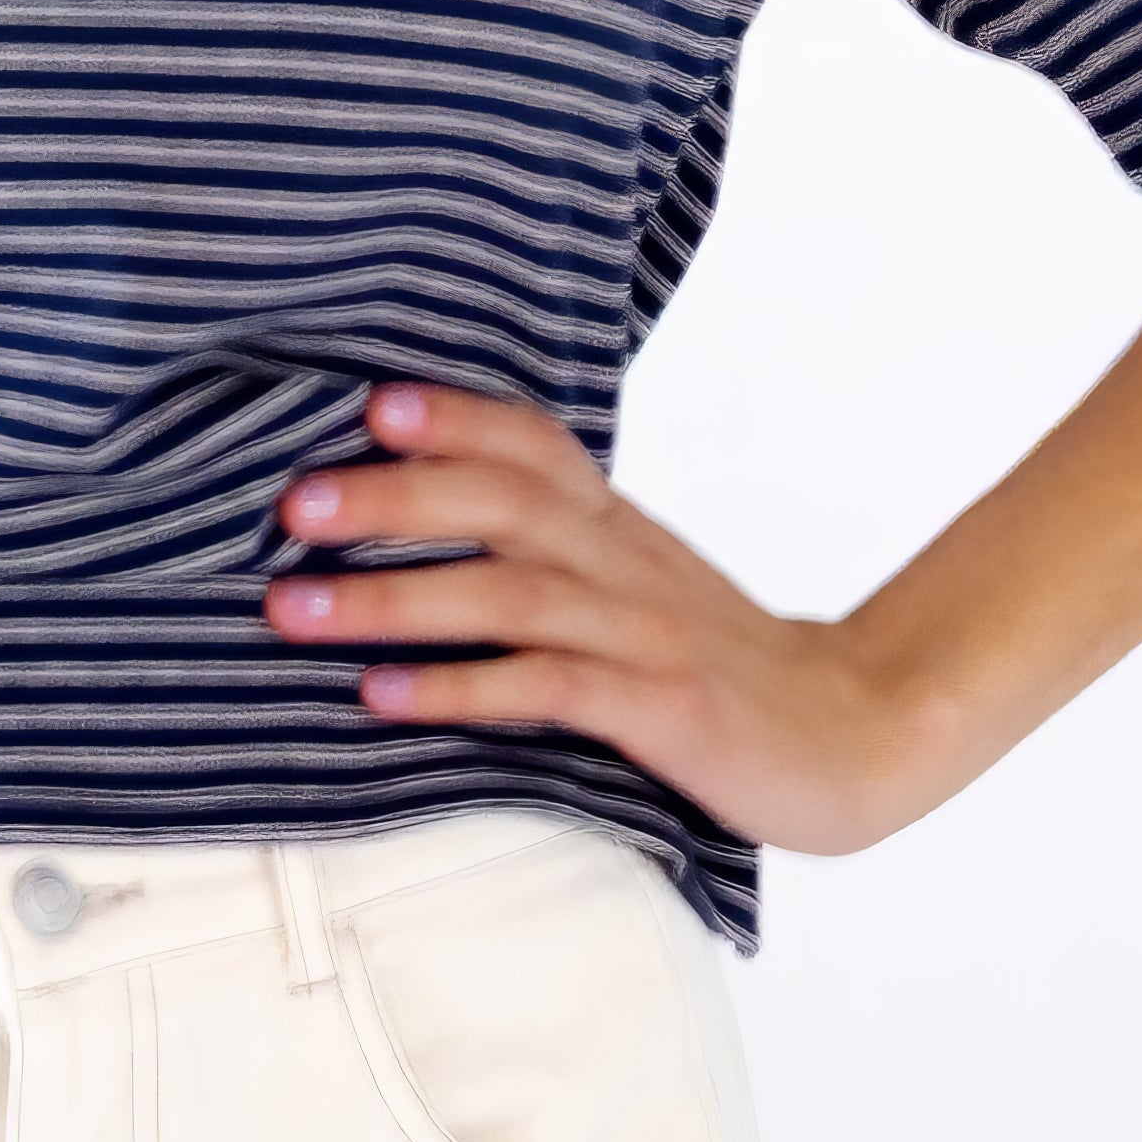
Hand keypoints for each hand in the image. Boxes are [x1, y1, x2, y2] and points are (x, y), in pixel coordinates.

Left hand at [264, 381, 936, 855]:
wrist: (850, 737)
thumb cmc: (724, 679)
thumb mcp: (641, 600)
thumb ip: (563, 566)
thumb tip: (454, 552)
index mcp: (620, 532)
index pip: (534, 446)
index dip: (455, 418)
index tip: (369, 404)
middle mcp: (625, 565)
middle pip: (501, 502)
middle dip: (390, 497)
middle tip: (291, 502)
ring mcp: (641, 635)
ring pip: (506, 592)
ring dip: (391, 595)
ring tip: (295, 607)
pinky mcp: (657, 709)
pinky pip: (543, 688)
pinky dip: (457, 688)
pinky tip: (383, 694)